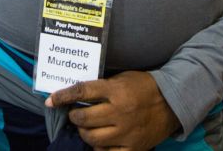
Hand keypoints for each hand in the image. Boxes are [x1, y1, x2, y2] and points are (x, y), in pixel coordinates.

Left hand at [46, 71, 179, 149]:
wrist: (172, 103)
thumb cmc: (145, 87)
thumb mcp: (123, 79)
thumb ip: (103, 87)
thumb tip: (78, 96)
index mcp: (116, 90)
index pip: (82, 92)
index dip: (63, 97)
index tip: (50, 101)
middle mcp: (119, 112)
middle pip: (83, 118)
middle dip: (74, 116)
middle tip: (75, 114)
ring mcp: (126, 132)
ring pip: (91, 138)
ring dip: (83, 132)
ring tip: (86, 127)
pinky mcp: (133, 148)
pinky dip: (99, 148)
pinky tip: (100, 141)